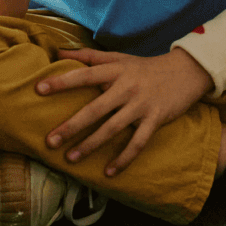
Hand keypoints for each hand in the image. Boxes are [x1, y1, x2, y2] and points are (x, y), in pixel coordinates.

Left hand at [38, 47, 212, 176]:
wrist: (186, 71)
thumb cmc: (145, 67)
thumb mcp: (119, 57)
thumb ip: (89, 56)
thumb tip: (57, 52)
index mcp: (116, 70)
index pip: (85, 75)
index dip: (62, 81)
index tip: (39, 89)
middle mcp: (127, 87)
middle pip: (95, 108)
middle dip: (72, 126)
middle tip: (49, 141)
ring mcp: (142, 104)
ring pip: (113, 129)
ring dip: (91, 145)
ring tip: (71, 158)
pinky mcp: (156, 119)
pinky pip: (137, 143)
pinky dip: (123, 159)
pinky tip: (108, 173)